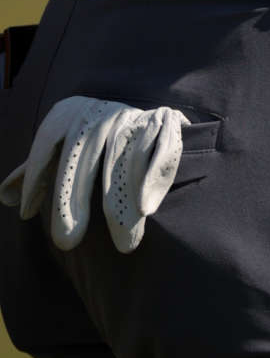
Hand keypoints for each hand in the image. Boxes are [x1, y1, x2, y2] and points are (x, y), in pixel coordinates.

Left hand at [1, 93, 187, 253]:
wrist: (147, 119)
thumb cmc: (92, 143)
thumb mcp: (61, 148)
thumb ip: (35, 171)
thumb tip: (6, 197)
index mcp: (71, 112)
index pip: (46, 145)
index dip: (36, 179)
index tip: (28, 214)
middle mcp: (102, 112)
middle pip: (81, 159)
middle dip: (73, 201)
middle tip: (66, 242)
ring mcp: (134, 118)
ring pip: (123, 163)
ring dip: (121, 206)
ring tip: (121, 245)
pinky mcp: (166, 123)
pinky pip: (160, 152)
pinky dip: (155, 179)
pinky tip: (147, 209)